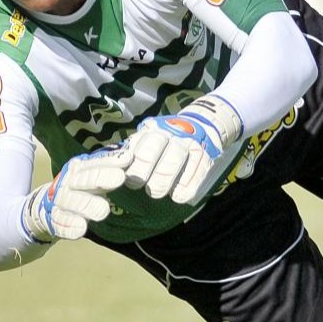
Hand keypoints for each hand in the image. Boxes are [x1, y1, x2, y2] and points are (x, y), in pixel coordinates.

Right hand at [21, 145, 131, 241]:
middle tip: (120, 177)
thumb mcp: (93, 174)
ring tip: (104, 210)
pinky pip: (61, 223)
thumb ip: (110, 167)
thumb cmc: (82, 187)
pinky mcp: (55, 219)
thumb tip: (130, 157)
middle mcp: (68, 182)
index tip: (127, 159)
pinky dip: (70, 226)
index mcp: (78, 168)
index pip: (94, 163)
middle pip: (84, 179)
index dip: (110, 161)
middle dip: (101, 178)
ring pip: (72, 201)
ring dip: (87, 205)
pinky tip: (81, 228)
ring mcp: (60, 201)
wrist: (52, 203)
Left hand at [123, 96, 242, 203]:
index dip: (135, 169)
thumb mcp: (149, 138)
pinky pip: (197, 172)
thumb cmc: (166, 139)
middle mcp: (173, 133)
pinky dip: (186, 188)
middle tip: (146, 189)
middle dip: (149, 175)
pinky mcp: (206, 155)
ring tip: (158, 192)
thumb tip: (116, 169)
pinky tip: (178, 197)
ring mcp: (191, 143)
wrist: (201, 124)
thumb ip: (134, 151)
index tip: (132, 182)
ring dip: (165, 181)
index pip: (142, 149)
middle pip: (157, 153)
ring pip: (176, 161)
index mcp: (155, 130)